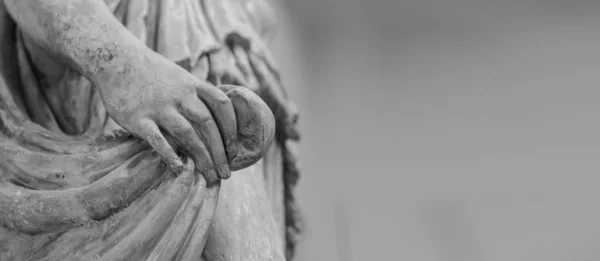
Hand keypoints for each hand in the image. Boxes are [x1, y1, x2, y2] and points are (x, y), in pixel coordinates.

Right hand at [97, 52, 239, 183]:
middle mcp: (180, 95)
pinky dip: (169, 155)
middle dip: (220, 152)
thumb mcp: (182, 77)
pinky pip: (157, 139)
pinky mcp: (137, 118)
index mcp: (193, 85)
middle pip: (207, 124)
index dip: (232, 129)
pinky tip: (180, 169)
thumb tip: (220, 121)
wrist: (116, 60)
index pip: (222, 105)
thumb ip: (199, 96)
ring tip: (211, 177)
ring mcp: (159, 107)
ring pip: (187, 133)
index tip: (235, 151)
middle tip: (226, 174)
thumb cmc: (153, 74)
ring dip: (202, 157)